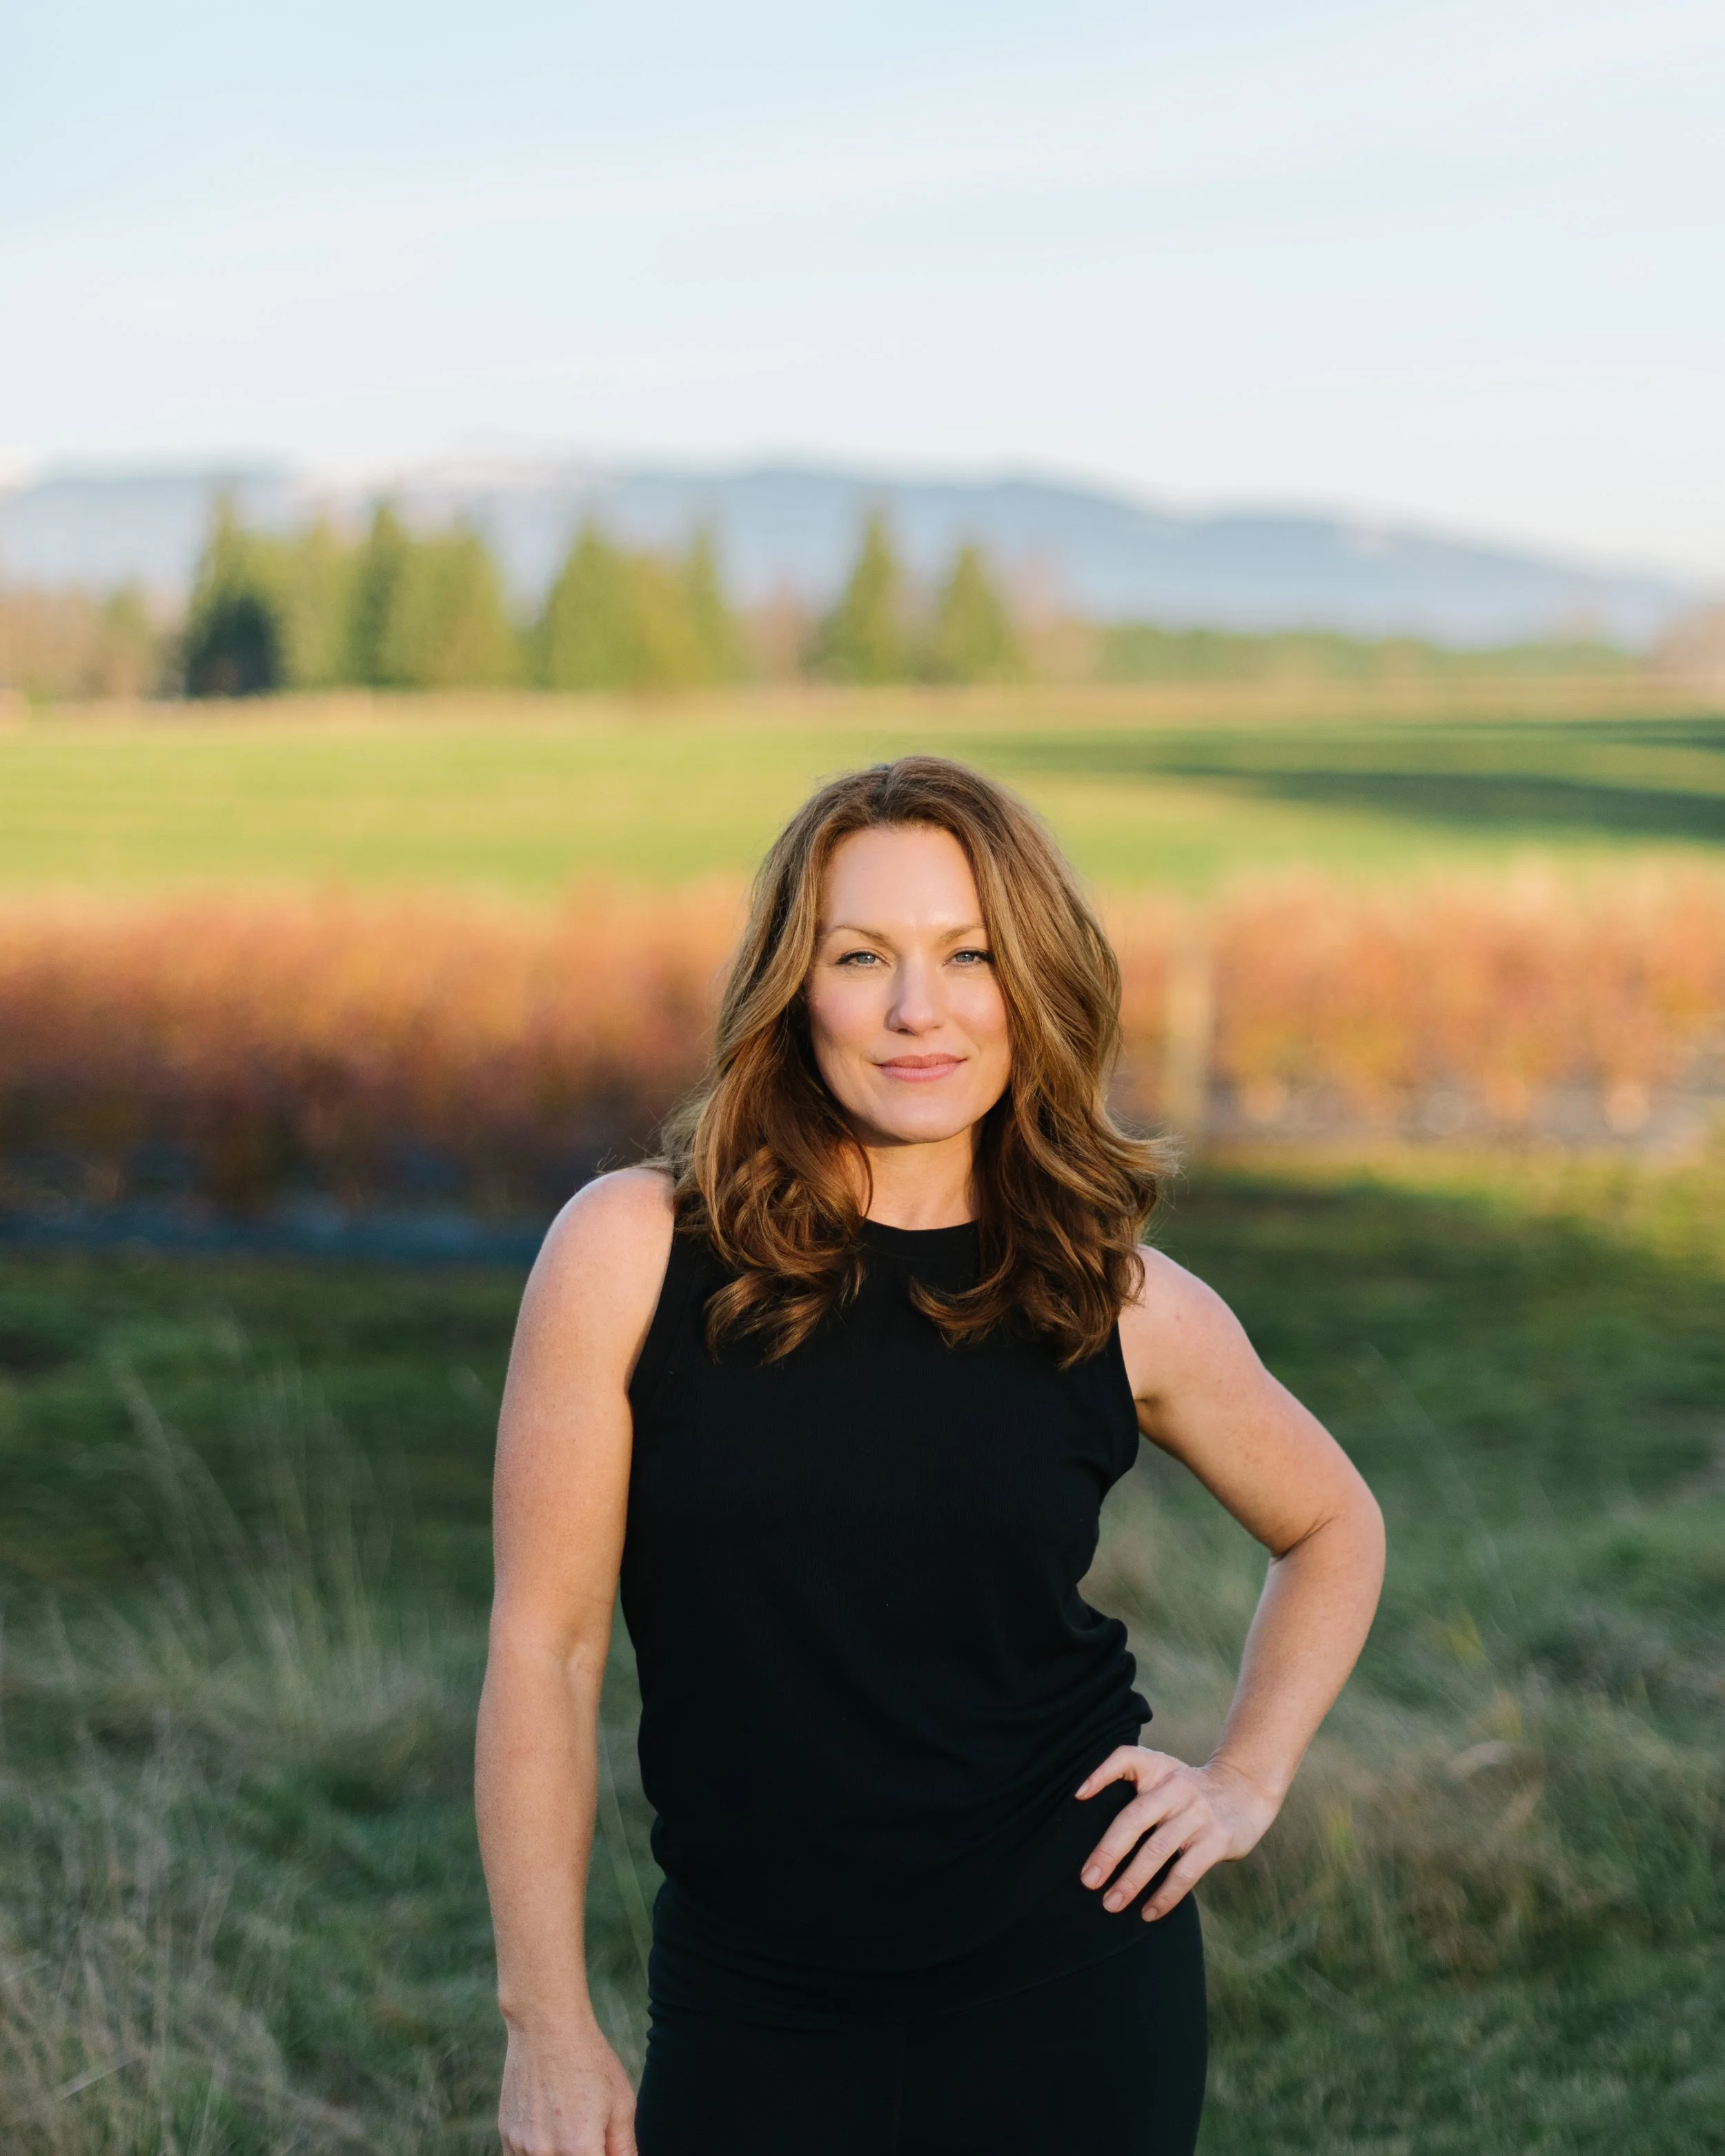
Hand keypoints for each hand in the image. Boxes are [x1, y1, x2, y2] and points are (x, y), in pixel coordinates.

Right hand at [498, 2018, 636, 2155]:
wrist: (546, 2026)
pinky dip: (539, 2155)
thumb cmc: (589, 2059)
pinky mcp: (506, 2137)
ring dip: (560, 2155)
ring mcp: (521, 2146)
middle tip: (591, 2136)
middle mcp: (546, 2153)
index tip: (603, 2147)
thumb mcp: (621, 2102)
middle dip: (584, 2155)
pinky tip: (551, 2135)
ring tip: (570, 2127)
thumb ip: (624, 2148)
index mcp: (579, 2148)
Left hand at [1075, 1747, 1279, 1920]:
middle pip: (1134, 1819)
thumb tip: (1081, 1801)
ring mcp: (1197, 1815)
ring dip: (1132, 1881)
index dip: (1099, 1773)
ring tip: (1111, 1903)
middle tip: (1088, 1881)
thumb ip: (1130, 1777)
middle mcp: (1175, 1788)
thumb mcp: (1163, 1770)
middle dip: (1108, 1852)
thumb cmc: (1190, 1787)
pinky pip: (1185, 1872)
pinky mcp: (1216, 1840)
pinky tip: (1149, 1913)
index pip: (1126, 1759)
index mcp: (1158, 1768)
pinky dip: (1165, 1896)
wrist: (1245, 1789)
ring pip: (1157, 1850)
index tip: (1076, 1797)